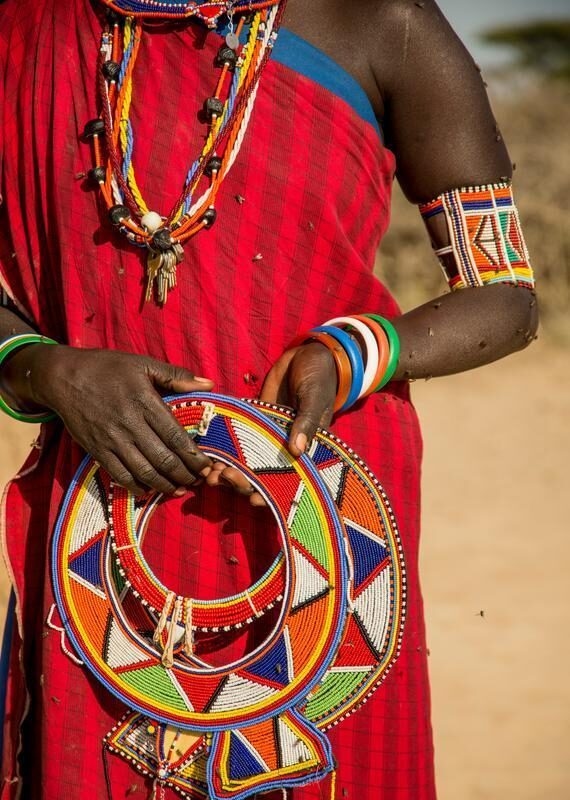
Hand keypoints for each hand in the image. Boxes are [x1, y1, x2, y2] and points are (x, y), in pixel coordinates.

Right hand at [26, 345, 213, 495]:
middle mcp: (130, 424)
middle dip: (185, 475)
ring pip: (144, 472)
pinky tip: (150, 490)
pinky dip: (137, 487)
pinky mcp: (97, 450)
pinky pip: (120, 475)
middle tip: (199, 482)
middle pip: (163, 459)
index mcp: (145, 402)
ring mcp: (112, 440)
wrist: (63, 378)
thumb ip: (176, 375)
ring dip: (165, 485)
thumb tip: (209, 384)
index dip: (194, 456)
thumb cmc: (107, 368)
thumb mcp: (143, 364)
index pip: (175, 437)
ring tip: (180, 490)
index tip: (207, 466)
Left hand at [205, 342, 336, 505]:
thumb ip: (306, 422)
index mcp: (305, 450)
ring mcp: (265, 436)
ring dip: (227, 470)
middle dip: (241, 482)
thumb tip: (297, 449)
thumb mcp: (315, 399)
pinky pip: (235, 437)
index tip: (254, 500)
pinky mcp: (251, 421)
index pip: (289, 480)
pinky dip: (221, 446)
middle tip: (222, 478)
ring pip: (244, 461)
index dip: (272, 494)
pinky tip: (206, 451)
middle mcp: (283, 448)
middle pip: (261, 475)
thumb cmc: (320, 378)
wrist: (307, 356)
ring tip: (208, 474)